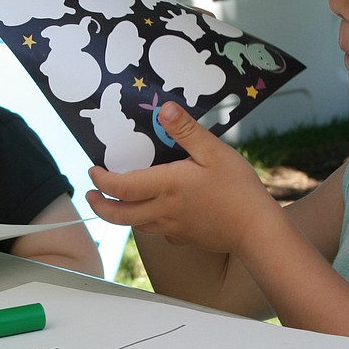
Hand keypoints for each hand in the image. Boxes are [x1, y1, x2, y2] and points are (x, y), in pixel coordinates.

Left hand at [87, 101, 277, 255]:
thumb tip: (163, 109)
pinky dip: (148, 222)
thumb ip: (186, 130)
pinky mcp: (185, 238)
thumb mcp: (214, 151)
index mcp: (166, 186)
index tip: (93, 171)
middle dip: (99, 205)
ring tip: (120, 199)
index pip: (121, 187)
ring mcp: (173, 228)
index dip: (102, 180)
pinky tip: (157, 212)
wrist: (257, 230)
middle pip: (119, 215)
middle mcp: (163, 210)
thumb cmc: (238, 189)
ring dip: (121, 214)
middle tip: (91, 193)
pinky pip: (158, 232)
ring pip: (136, 225)